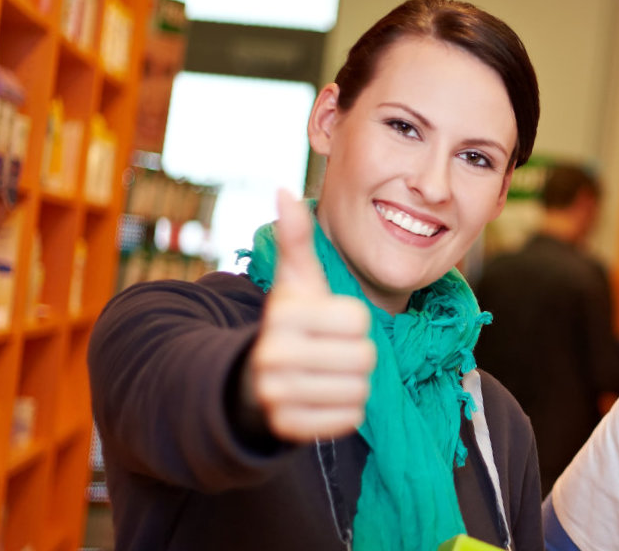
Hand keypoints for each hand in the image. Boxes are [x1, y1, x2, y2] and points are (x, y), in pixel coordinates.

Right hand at [247, 190, 376, 442]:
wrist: (254, 381)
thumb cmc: (290, 324)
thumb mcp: (295, 281)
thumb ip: (296, 238)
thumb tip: (284, 190)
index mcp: (283, 316)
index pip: (358, 321)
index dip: (353, 322)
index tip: (330, 323)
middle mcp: (274, 356)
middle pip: (363, 358)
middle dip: (356, 354)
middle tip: (331, 352)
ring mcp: (279, 396)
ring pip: (359, 391)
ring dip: (353, 383)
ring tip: (327, 373)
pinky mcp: (289, 428)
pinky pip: (349, 419)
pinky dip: (346, 410)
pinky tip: (325, 396)